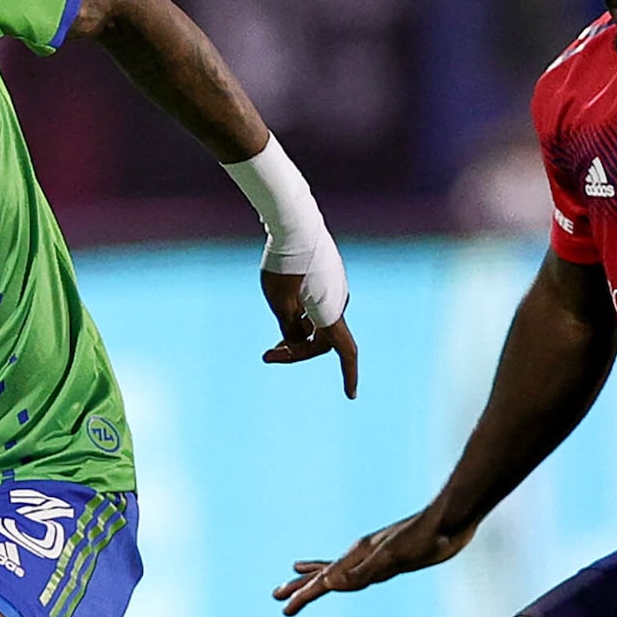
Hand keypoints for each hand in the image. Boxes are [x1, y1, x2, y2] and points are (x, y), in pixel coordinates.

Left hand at [259, 268, 358, 398]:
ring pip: (316, 322)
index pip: (345, 351)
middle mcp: (338, 301)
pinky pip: (316, 305)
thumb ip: (289, 328)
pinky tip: (279, 302)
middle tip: (266, 355)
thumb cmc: (284, 264)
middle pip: (321, 339)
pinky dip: (299, 314)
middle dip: (296, 350)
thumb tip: (296, 339)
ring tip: (268, 335)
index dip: (348, 375)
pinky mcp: (326, 276)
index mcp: (330, 312)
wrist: (293, 221)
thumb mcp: (278, 303)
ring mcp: (333, 287)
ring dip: (294, 333)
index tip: (350, 395)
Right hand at [275, 506, 471, 615]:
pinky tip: (346, 576)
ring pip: (337, 570)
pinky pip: (357, 571)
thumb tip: (331, 583)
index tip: (285, 608)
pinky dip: (345, 575)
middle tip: (277, 596)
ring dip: (316, 577)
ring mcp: (374, 555)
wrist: (452, 519)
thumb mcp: (394, 557)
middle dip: (301, 587)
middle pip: (324, 574)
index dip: (305, 595)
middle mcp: (361, 554)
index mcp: (358, 556)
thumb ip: (364, 571)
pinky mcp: (390, 558)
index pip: (324, 580)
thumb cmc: (426, 538)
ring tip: (295, 578)